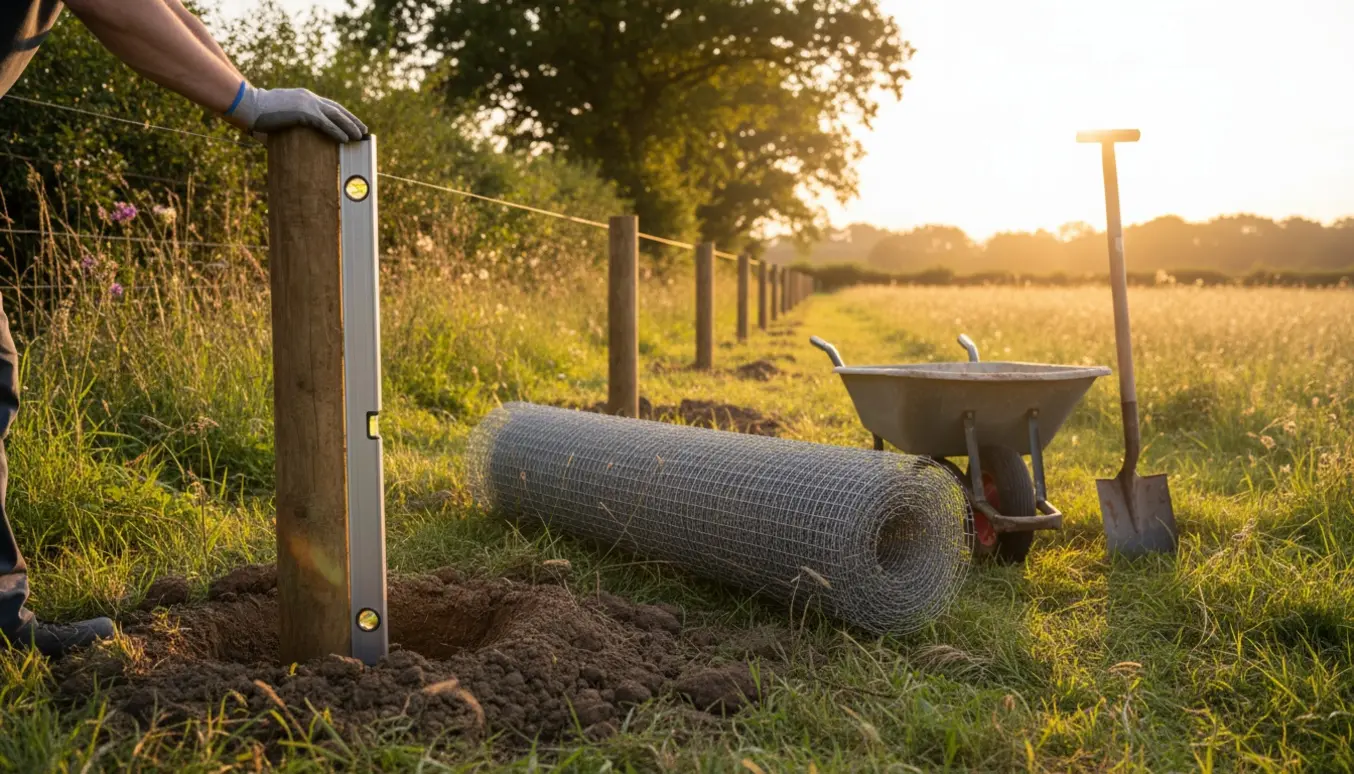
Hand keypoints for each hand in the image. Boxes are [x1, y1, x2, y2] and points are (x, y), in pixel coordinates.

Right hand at [229, 86, 366, 142]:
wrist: (248, 105)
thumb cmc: (258, 113)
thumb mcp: (279, 116)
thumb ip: (289, 123)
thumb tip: (288, 140)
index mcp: (304, 97)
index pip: (328, 105)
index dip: (342, 114)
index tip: (352, 122)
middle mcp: (309, 98)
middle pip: (337, 109)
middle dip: (352, 120)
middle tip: (363, 130)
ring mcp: (308, 104)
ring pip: (336, 116)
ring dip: (350, 126)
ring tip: (360, 136)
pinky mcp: (304, 113)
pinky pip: (326, 124)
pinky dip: (338, 132)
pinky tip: (346, 139)